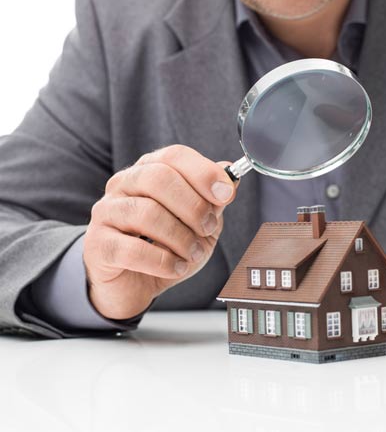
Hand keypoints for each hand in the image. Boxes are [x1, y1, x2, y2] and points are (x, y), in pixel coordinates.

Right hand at [83, 145, 236, 319]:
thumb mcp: (199, 224)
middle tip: (207, 228)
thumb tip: (231, 177)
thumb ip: (213, 201)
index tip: (226, 194)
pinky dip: (164, 262)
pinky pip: (133, 250)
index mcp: (149, 170)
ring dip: (181, 238)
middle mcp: (123, 185)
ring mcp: (106, 213)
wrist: (133, 285)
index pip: (174, 155)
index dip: (204, 172)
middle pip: (159, 178)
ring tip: (192, 253)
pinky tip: (176, 268)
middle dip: (193, 206)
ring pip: (148, 213)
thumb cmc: (165, 248)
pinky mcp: (98, 245)